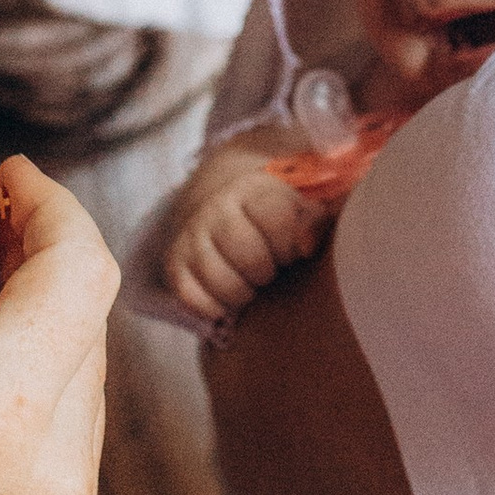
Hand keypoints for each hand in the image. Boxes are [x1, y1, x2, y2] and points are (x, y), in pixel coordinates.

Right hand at [0, 161, 112, 494]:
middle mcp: (61, 464)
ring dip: (37, 321)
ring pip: (82, 375)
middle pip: (86, 320)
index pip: (78, 270)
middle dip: (38, 259)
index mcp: (3, 409)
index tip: (4, 178)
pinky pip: (69, 434)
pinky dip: (33, 385)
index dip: (50, 206)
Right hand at [164, 159, 326, 324]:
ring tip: (251, 280)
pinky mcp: (174, 264)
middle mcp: (218, 208)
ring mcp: (193, 236)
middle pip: (254, 261)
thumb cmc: (275, 217)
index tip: (294, 249)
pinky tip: (227, 293)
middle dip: (269, 271)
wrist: (221, 206)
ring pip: (226, 286)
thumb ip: (320, 218)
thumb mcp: (303, 206)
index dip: (292, 246)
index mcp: (256, 188)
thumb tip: (309, 244)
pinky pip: (196, 300)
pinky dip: (216, 306)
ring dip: (245, 292)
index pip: (280, 222)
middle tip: (272, 266)